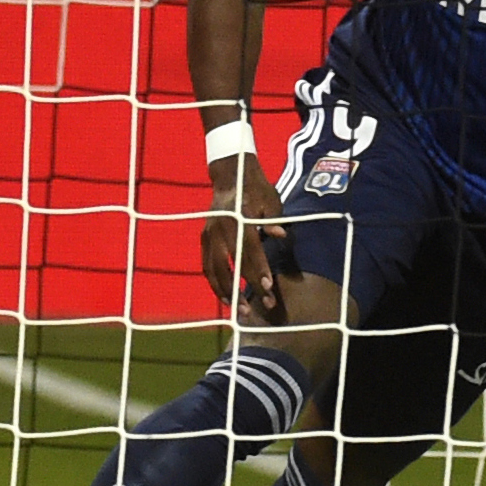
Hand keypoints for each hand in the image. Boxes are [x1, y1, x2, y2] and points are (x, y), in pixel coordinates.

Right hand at [203, 164, 288, 313]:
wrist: (231, 174)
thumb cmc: (257, 189)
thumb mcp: (271, 201)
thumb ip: (274, 220)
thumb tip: (281, 236)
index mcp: (239, 216)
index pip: (249, 248)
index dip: (258, 268)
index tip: (267, 287)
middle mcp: (221, 227)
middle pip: (232, 263)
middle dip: (247, 286)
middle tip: (263, 305)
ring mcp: (209, 233)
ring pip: (214, 269)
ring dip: (228, 292)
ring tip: (242, 310)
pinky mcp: (204, 239)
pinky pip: (207, 266)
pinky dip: (215, 284)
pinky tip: (226, 299)